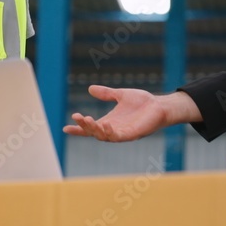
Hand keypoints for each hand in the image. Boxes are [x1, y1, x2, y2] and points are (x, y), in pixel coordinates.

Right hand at [63, 85, 196, 141]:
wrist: (160, 106)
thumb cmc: (142, 102)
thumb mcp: (120, 95)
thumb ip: (106, 93)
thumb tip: (90, 89)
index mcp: (109, 121)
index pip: (90, 128)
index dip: (78, 129)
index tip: (65, 128)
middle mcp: (113, 129)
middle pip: (94, 132)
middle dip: (84, 126)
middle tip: (78, 117)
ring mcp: (122, 133)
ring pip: (104, 136)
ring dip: (95, 129)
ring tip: (88, 119)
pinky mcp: (132, 134)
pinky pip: (118, 136)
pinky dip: (110, 132)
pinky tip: (106, 124)